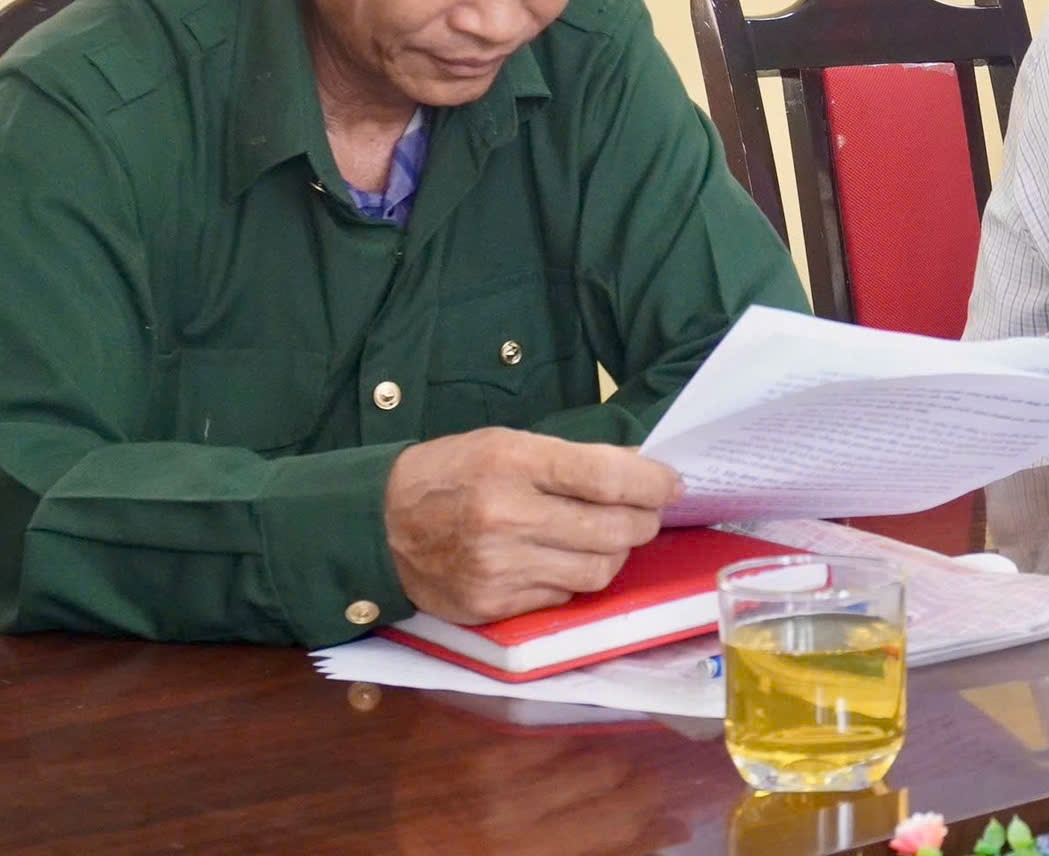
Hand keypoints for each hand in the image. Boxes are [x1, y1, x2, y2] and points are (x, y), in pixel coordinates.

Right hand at [382, 428, 678, 623]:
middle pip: (614, 530)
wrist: (378, 525)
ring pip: (599, 570)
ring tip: (603, 537)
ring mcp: (500, 567)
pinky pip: (565, 596)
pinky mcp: (495, 605)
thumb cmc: (451, 474)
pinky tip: (559, 559)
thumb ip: (569, 460)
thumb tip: (639, 475)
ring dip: (614, 553)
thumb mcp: (505, 444)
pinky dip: (573, 578)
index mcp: (512, 462)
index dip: (652, 484)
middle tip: (643, 512)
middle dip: (642, 520)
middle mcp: (507, 516)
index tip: (671, 484)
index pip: (607, 478)